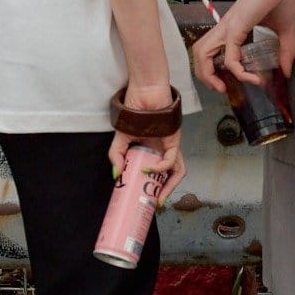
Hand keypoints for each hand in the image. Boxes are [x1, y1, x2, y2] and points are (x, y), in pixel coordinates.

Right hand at [108, 83, 185, 201]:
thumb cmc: (135, 109)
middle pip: (171, 176)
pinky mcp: (175, 139)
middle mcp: (164, 150)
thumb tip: (116, 176)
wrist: (143, 90)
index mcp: (153, 150)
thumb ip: (117, 156)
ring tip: (157, 196)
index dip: (153, 187)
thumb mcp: (120, 137)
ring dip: (169, 186)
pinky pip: (171, 159)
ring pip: (178, 171)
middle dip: (164, 192)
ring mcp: (171, 145)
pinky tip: (148, 168)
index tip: (142, 198)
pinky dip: (160, 167)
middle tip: (153, 203)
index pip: (157, 173)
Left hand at [190, 0, 294, 94]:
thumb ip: (285, 52)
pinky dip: (237, 71)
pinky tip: (251, 77)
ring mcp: (228, 28)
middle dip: (205, 76)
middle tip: (221, 89)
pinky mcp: (235, 28)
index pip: (212, 51)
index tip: (242, 80)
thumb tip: (287, 72)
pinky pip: (229, 56)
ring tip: (225, 87)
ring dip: (209, 75)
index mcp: (233, 29)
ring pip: (202, 54)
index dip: (218, 70)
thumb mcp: (285, 31)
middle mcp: (225, 29)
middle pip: (199, 53)